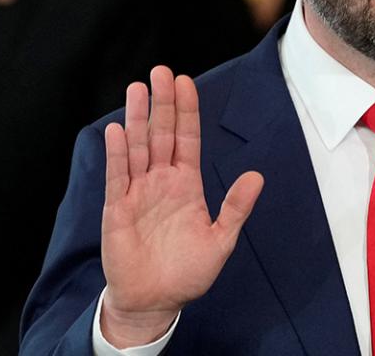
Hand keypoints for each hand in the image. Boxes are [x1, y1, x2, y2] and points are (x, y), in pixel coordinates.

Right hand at [99, 66, 263, 347]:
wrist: (156, 302)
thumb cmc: (187, 272)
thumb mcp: (221, 239)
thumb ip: (236, 207)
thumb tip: (257, 176)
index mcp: (186, 184)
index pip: (186, 139)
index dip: (186, 111)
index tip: (185, 82)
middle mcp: (161, 182)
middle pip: (161, 134)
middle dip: (162, 104)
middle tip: (161, 71)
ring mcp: (138, 193)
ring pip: (138, 148)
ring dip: (137, 119)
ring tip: (137, 88)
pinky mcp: (119, 210)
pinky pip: (118, 177)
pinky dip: (118, 154)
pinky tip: (118, 130)